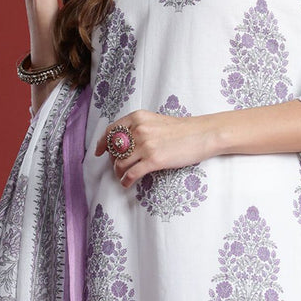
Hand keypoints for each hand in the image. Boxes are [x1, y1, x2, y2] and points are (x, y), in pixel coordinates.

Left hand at [95, 110, 215, 187]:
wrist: (201, 134)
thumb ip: (138, 128)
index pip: (111, 130)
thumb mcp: (155, 121)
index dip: (102, 143)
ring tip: (123, 176)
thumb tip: (122, 143)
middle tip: (118, 166)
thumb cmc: (181, 129)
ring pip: (120, 163)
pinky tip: (127, 183)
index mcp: (138, 117)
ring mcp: (145, 145)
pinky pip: (131, 174)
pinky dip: (126, 181)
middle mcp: (139, 129)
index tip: (98, 151)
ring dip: (119, 172)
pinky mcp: (153, 160)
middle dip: (113, 160)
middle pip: (114, 149)